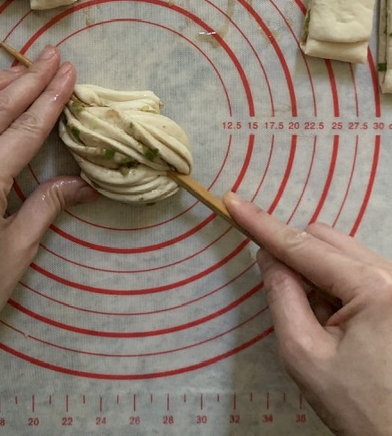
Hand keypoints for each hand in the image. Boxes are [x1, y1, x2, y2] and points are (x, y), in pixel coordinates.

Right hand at [224, 192, 391, 435]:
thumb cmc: (358, 406)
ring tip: (319, 323)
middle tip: (284, 297)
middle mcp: (391, 274)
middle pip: (324, 240)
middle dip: (293, 257)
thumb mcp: (304, 354)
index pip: (303, 246)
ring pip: (339, 253)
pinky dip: (332, 286)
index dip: (262, 225)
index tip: (232, 202)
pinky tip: (336, 323)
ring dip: (314, 276)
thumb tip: (268, 256)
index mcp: (372, 287)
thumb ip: (281, 296)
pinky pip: (354, 271)